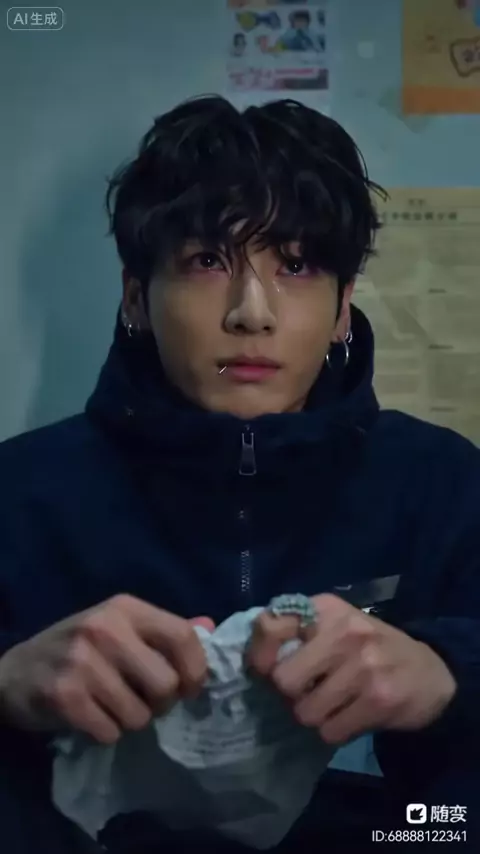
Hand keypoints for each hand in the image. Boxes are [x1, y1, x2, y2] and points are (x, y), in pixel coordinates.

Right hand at [0, 594, 213, 742]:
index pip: (183, 636)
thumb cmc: (78, 650)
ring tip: (110, 707)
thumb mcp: (119, 628)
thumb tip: (210, 627)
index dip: (197, 670)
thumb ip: (163, 631)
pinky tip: (89, 717)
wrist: (13, 671)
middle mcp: (104, 628)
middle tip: (143, 702)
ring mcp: (82, 661)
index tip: (191, 690)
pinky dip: (104, 733)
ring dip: (129, 721)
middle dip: (161, 704)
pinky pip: (110, 732)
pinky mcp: (64, 695)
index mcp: (125, 608)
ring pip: (139, 715)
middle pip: (166, 684)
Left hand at [248, 594, 456, 744]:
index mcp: (326, 609)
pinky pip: (331, 731)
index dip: (259, 656)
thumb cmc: (369, 648)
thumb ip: (297, 632)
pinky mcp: (379, 699)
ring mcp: (364, 665)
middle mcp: (344, 631)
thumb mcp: (335, 625)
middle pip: (283, 679)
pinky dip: (336, 730)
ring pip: (305, 712)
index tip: (267, 670)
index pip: (269, 626)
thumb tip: (253, 662)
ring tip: (334, 704)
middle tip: (308, 691)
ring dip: (315, 716)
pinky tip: (352, 716)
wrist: (430, 672)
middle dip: (291, 694)